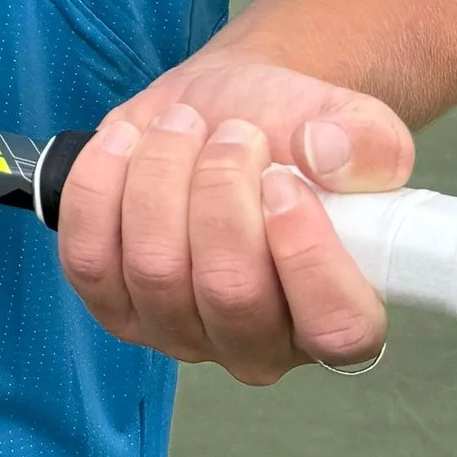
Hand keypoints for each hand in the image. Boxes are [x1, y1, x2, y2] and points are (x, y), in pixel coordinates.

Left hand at [55, 56, 409, 381]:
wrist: (226, 113)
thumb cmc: (294, 134)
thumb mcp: (352, 122)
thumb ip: (368, 141)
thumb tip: (331, 160)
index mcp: (336, 316)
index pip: (334, 327)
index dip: (308, 254)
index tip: (283, 181)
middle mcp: (258, 343)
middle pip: (230, 291)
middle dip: (222, 191)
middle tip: (234, 133)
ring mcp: (178, 331)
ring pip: (155, 269)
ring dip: (162, 176)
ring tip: (185, 125)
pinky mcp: (114, 304)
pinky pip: (88, 258)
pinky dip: (101, 188)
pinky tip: (128, 144)